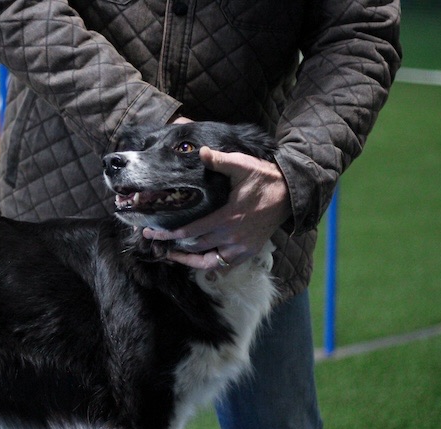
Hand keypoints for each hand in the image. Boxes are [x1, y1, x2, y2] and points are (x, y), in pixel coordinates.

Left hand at [143, 146, 290, 269]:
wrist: (289, 194)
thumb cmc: (263, 178)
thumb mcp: (242, 165)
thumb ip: (220, 160)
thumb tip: (201, 151)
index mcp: (228, 217)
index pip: (191, 231)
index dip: (169, 235)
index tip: (151, 233)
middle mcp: (233, 237)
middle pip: (195, 248)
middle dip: (172, 246)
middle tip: (154, 242)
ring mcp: (241, 248)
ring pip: (208, 262)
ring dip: (188, 261)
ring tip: (171, 255)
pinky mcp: (247, 253)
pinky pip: (224, 266)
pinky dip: (208, 265)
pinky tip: (196, 261)